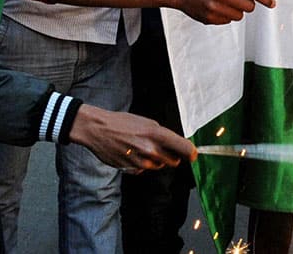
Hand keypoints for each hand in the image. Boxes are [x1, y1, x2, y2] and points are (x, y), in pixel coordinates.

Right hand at [67, 104, 196, 169]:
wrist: (98, 129)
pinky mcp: (130, 169)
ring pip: (158, 167)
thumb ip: (163, 135)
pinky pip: (143, 170)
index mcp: (157, 134)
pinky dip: (142, 165)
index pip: (184, 148)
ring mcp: (140, 161)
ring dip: (156, 161)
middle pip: (173, 162)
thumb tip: (177, 145)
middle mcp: (151, 150)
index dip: (191, 153)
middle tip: (164, 149)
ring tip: (143, 148)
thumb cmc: (123, 123)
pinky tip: (132, 154)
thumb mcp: (147, 123)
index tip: (194, 155)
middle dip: (172, 157)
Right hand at [179, 0, 275, 22]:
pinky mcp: (209, 18)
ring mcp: (214, 7)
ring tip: (224, 2)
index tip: (272, 3)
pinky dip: (226, 15)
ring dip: (236, 10)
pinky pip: (228, 21)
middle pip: (250, 7)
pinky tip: (216, 7)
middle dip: (248, 4)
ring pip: (240, 16)